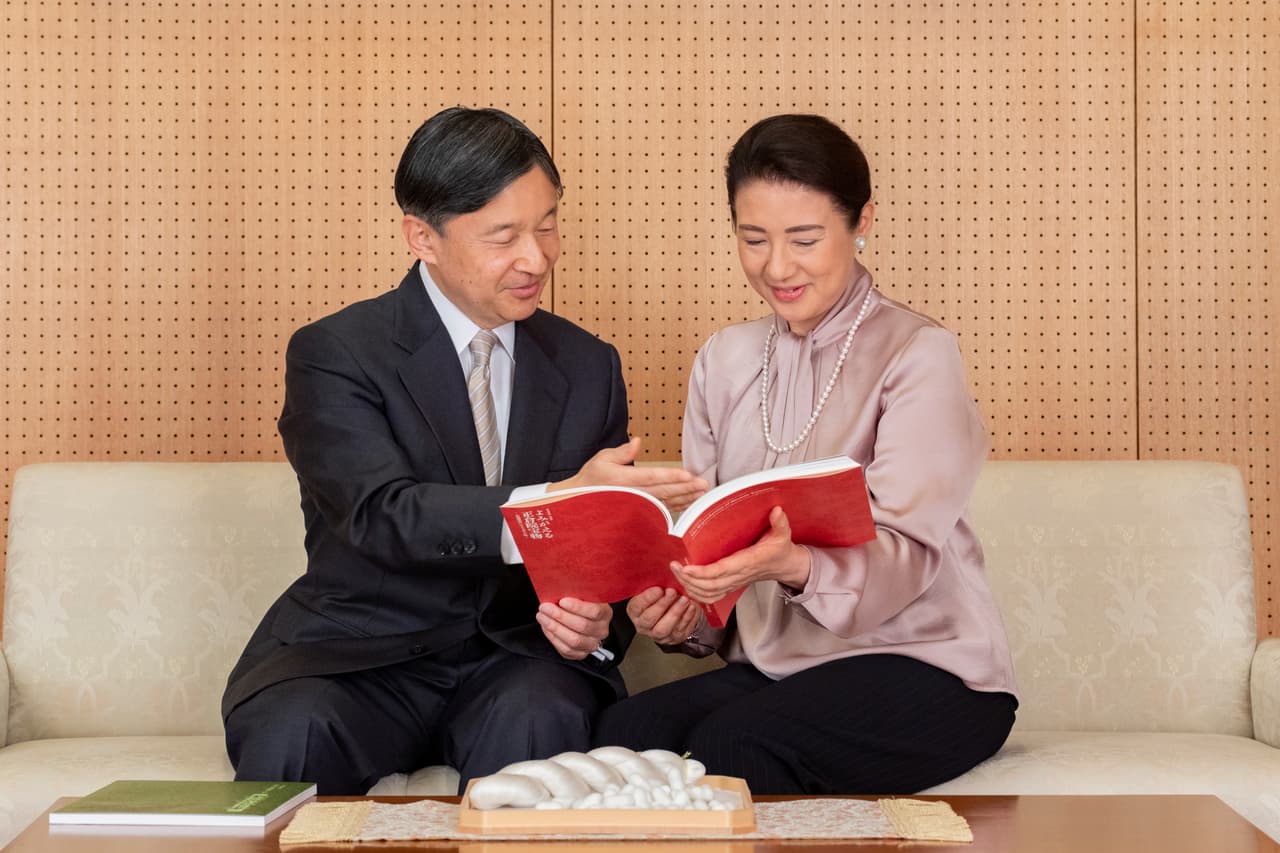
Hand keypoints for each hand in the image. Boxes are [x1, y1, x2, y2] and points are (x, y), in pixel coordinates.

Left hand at [536, 597, 611, 660]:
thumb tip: (559, 586)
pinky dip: (553, 638)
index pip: (594, 611)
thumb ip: (575, 591)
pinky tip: (546, 627)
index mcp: (605, 613)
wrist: (581, 618)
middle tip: (545, 607)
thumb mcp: (582, 594)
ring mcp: (592, 644)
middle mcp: (601, 630)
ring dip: (554, 627)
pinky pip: (566, 650)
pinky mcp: (581, 654)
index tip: (562, 601)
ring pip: (574, 640)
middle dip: (560, 616)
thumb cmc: (579, 603)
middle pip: (582, 626)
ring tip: (542, 616)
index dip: (577, 607)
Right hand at [550, 436, 708, 511]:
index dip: (671, 476)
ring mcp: (637, 506)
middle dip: (686, 488)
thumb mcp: (602, 459)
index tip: (688, 475)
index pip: (652, 477)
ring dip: (685, 499)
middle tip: (703, 484)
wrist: (578, 502)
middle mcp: (633, 495)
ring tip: (701, 494)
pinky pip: (661, 510)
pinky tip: (689, 503)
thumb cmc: (591, 479)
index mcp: (624, 480)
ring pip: (665, 503)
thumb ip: (622, 452)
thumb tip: (638, 441)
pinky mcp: (639, 512)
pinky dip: (676, 507)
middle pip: (664, 492)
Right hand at [626, 587, 701, 644]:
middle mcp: (644, 625)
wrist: (672, 610)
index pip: (637, 607)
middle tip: (672, 592)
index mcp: (635, 611)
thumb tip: (665, 569)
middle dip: (662, 605)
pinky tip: (691, 606)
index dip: (648, 598)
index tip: (658, 589)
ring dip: (675, 612)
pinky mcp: (674, 638)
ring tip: (684, 599)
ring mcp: (659, 634)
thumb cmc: (661, 596)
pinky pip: (680, 630)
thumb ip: (654, 582)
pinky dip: (687, 618)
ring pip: (664, 628)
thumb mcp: (653, 588)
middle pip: (649, 619)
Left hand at [673, 507, 811, 602]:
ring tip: (676, 572)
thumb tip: (776, 510)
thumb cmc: (780, 550)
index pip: (721, 571)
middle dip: (689, 578)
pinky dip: (697, 594)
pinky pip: (711, 596)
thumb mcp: (783, 534)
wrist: (785, 566)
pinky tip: (686, 584)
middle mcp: (739, 575)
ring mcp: (734, 582)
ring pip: (708, 593)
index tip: (686, 567)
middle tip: (674, 566)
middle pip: (709, 585)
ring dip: (690, 587)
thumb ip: (780, 523)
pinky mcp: (731, 585)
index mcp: (748, 562)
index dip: (702, 572)